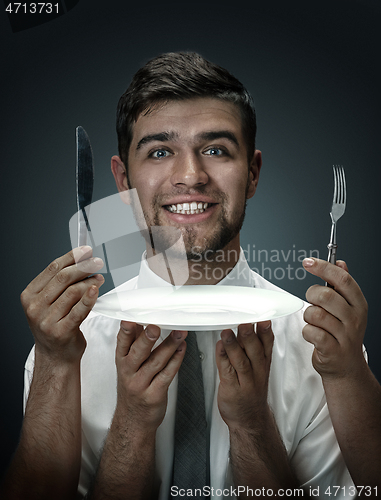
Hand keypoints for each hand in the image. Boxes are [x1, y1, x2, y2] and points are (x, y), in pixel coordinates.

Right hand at [20, 246, 103, 363]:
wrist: (55, 356)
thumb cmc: (56, 326)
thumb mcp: (50, 302)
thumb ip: (61, 283)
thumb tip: (82, 258)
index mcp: (30, 295)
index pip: (52, 269)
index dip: (72, 257)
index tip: (86, 250)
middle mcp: (35, 307)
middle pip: (63, 278)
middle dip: (83, 266)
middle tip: (97, 262)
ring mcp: (46, 320)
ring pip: (72, 292)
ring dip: (89, 282)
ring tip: (99, 279)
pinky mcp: (61, 331)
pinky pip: (78, 310)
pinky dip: (89, 298)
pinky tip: (96, 290)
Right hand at [114, 322, 186, 431]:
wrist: (133, 420)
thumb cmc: (132, 388)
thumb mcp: (127, 365)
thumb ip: (133, 343)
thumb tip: (141, 321)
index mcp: (121, 361)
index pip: (122, 343)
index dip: (126, 331)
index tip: (130, 320)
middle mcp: (129, 371)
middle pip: (138, 352)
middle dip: (146, 339)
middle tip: (155, 327)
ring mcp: (141, 384)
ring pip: (156, 362)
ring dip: (169, 346)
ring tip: (180, 334)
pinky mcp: (154, 394)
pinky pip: (167, 375)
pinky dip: (176, 360)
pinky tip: (182, 350)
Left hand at [216, 322, 273, 431]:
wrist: (249, 419)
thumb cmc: (251, 390)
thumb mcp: (258, 367)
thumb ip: (252, 347)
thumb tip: (245, 324)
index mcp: (263, 363)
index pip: (267, 345)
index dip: (265, 332)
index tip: (263, 319)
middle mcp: (257, 371)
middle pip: (255, 351)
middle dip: (249, 336)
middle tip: (245, 323)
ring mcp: (245, 382)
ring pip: (241, 361)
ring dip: (233, 345)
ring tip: (227, 332)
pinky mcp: (232, 389)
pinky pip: (227, 372)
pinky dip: (222, 358)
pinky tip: (219, 347)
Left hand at [302, 257, 367, 379]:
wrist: (346, 366)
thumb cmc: (343, 333)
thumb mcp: (347, 308)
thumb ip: (342, 285)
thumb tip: (340, 262)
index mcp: (359, 304)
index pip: (343, 279)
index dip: (324, 267)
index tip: (308, 262)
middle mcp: (354, 318)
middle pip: (325, 295)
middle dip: (311, 295)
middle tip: (313, 302)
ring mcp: (345, 335)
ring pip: (314, 313)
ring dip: (308, 317)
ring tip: (315, 323)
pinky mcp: (332, 349)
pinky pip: (310, 331)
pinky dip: (307, 332)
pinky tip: (314, 335)